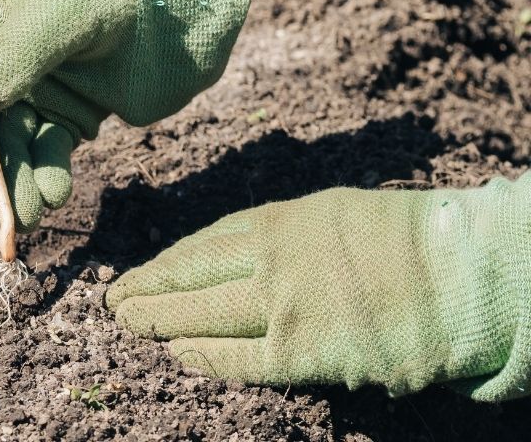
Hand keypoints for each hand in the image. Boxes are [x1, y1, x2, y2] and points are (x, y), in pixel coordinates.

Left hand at [106, 178, 530, 399]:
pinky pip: (239, 358)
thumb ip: (287, 234)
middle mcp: (269, 258)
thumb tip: (250, 254)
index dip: (169, 261)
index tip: (143, 271)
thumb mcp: (334, 213)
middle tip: (113, 299)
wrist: (459, 273)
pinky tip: (178, 354)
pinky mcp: (301, 351)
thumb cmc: (408, 240)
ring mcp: (281, 304)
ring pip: (201, 314)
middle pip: (189, 275)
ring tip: (127, 323)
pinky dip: (204, 357)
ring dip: (157, 320)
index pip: (206, 243)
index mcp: (279, 220)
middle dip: (146, 287)